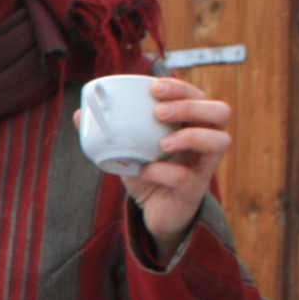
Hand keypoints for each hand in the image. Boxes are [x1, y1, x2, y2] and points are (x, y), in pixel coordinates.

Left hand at [79, 77, 231, 254]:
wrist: (152, 212)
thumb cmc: (148, 171)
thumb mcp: (127, 148)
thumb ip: (108, 131)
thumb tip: (79, 114)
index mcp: (192, 123)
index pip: (198, 94)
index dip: (180, 87)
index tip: (154, 87)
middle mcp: (206, 140)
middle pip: (220, 111)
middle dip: (190, 106)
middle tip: (159, 111)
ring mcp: (203, 165)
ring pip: (220, 141)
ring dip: (191, 136)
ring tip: (162, 142)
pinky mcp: (194, 190)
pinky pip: (186, 177)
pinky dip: (165, 171)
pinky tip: (146, 171)